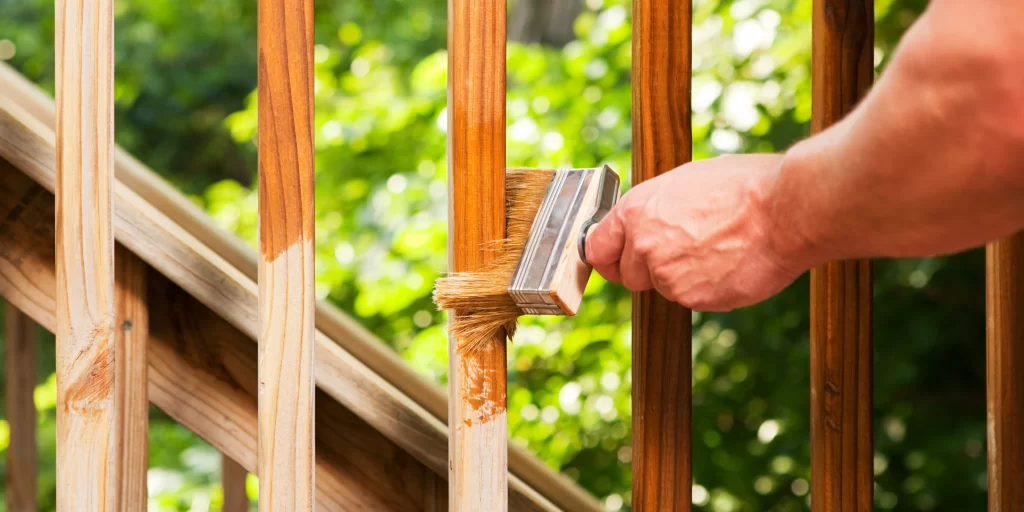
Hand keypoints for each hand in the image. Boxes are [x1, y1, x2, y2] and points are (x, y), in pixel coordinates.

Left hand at [584, 154, 809, 311]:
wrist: (784, 211)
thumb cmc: (744, 187)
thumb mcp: (686, 182)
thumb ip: (656, 208)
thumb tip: (646, 221)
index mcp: (637, 210)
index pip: (597, 248)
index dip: (608, 257)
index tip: (616, 261)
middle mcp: (644, 245)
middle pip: (629, 276)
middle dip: (649, 271)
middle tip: (684, 254)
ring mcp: (667, 276)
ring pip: (664, 288)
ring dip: (684, 278)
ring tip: (718, 250)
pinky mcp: (693, 299)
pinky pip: (693, 299)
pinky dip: (708, 289)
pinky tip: (731, 264)